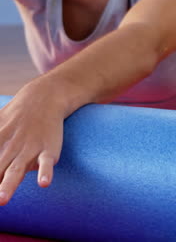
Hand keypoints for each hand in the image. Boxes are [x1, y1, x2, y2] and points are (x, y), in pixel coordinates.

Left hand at [0, 80, 64, 204]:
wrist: (44, 97)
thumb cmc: (16, 114)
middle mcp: (10, 147)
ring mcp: (29, 148)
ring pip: (18, 169)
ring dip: (9, 185)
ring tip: (2, 200)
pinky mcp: (48, 149)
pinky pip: (46, 162)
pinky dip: (45, 172)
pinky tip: (44, 183)